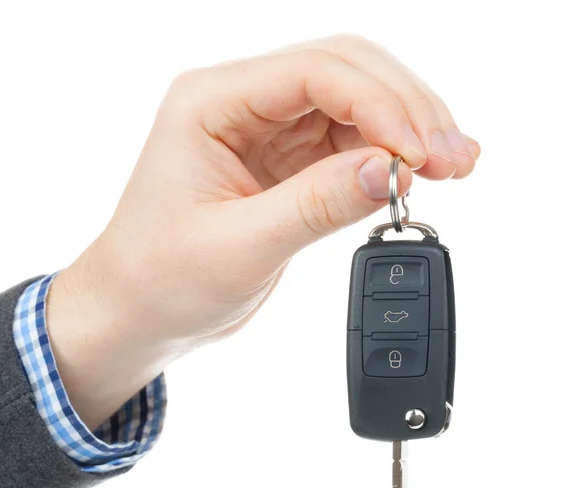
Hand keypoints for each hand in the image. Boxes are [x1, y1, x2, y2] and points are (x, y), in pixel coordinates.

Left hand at [47, 35, 479, 428]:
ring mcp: (265, 132)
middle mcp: (240, 106)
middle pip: (343, 73)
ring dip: (405, 131)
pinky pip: (346, 144)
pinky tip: (415, 174)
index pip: (313, 73)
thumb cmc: (160, 280)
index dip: (381, 105)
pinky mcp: (283, 164)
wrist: (138, 310)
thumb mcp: (239, 247)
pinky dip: (386, 156)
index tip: (422, 154)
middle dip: (406, 110)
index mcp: (210, 105)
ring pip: (354, 105)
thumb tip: (390, 169)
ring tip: (451, 166)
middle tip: (454, 157)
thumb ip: (316, 204)